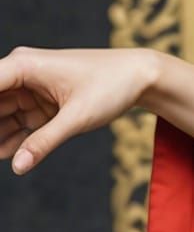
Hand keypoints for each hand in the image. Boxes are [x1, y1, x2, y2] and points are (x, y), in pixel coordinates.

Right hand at [0, 45, 157, 175]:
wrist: (141, 77)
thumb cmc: (111, 87)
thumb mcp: (77, 118)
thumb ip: (44, 142)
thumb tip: (17, 166)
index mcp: (21, 66)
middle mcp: (20, 73)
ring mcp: (31, 88)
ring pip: (1, 114)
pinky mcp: (44, 102)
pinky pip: (19, 122)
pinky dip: (12, 138)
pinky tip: (6, 154)